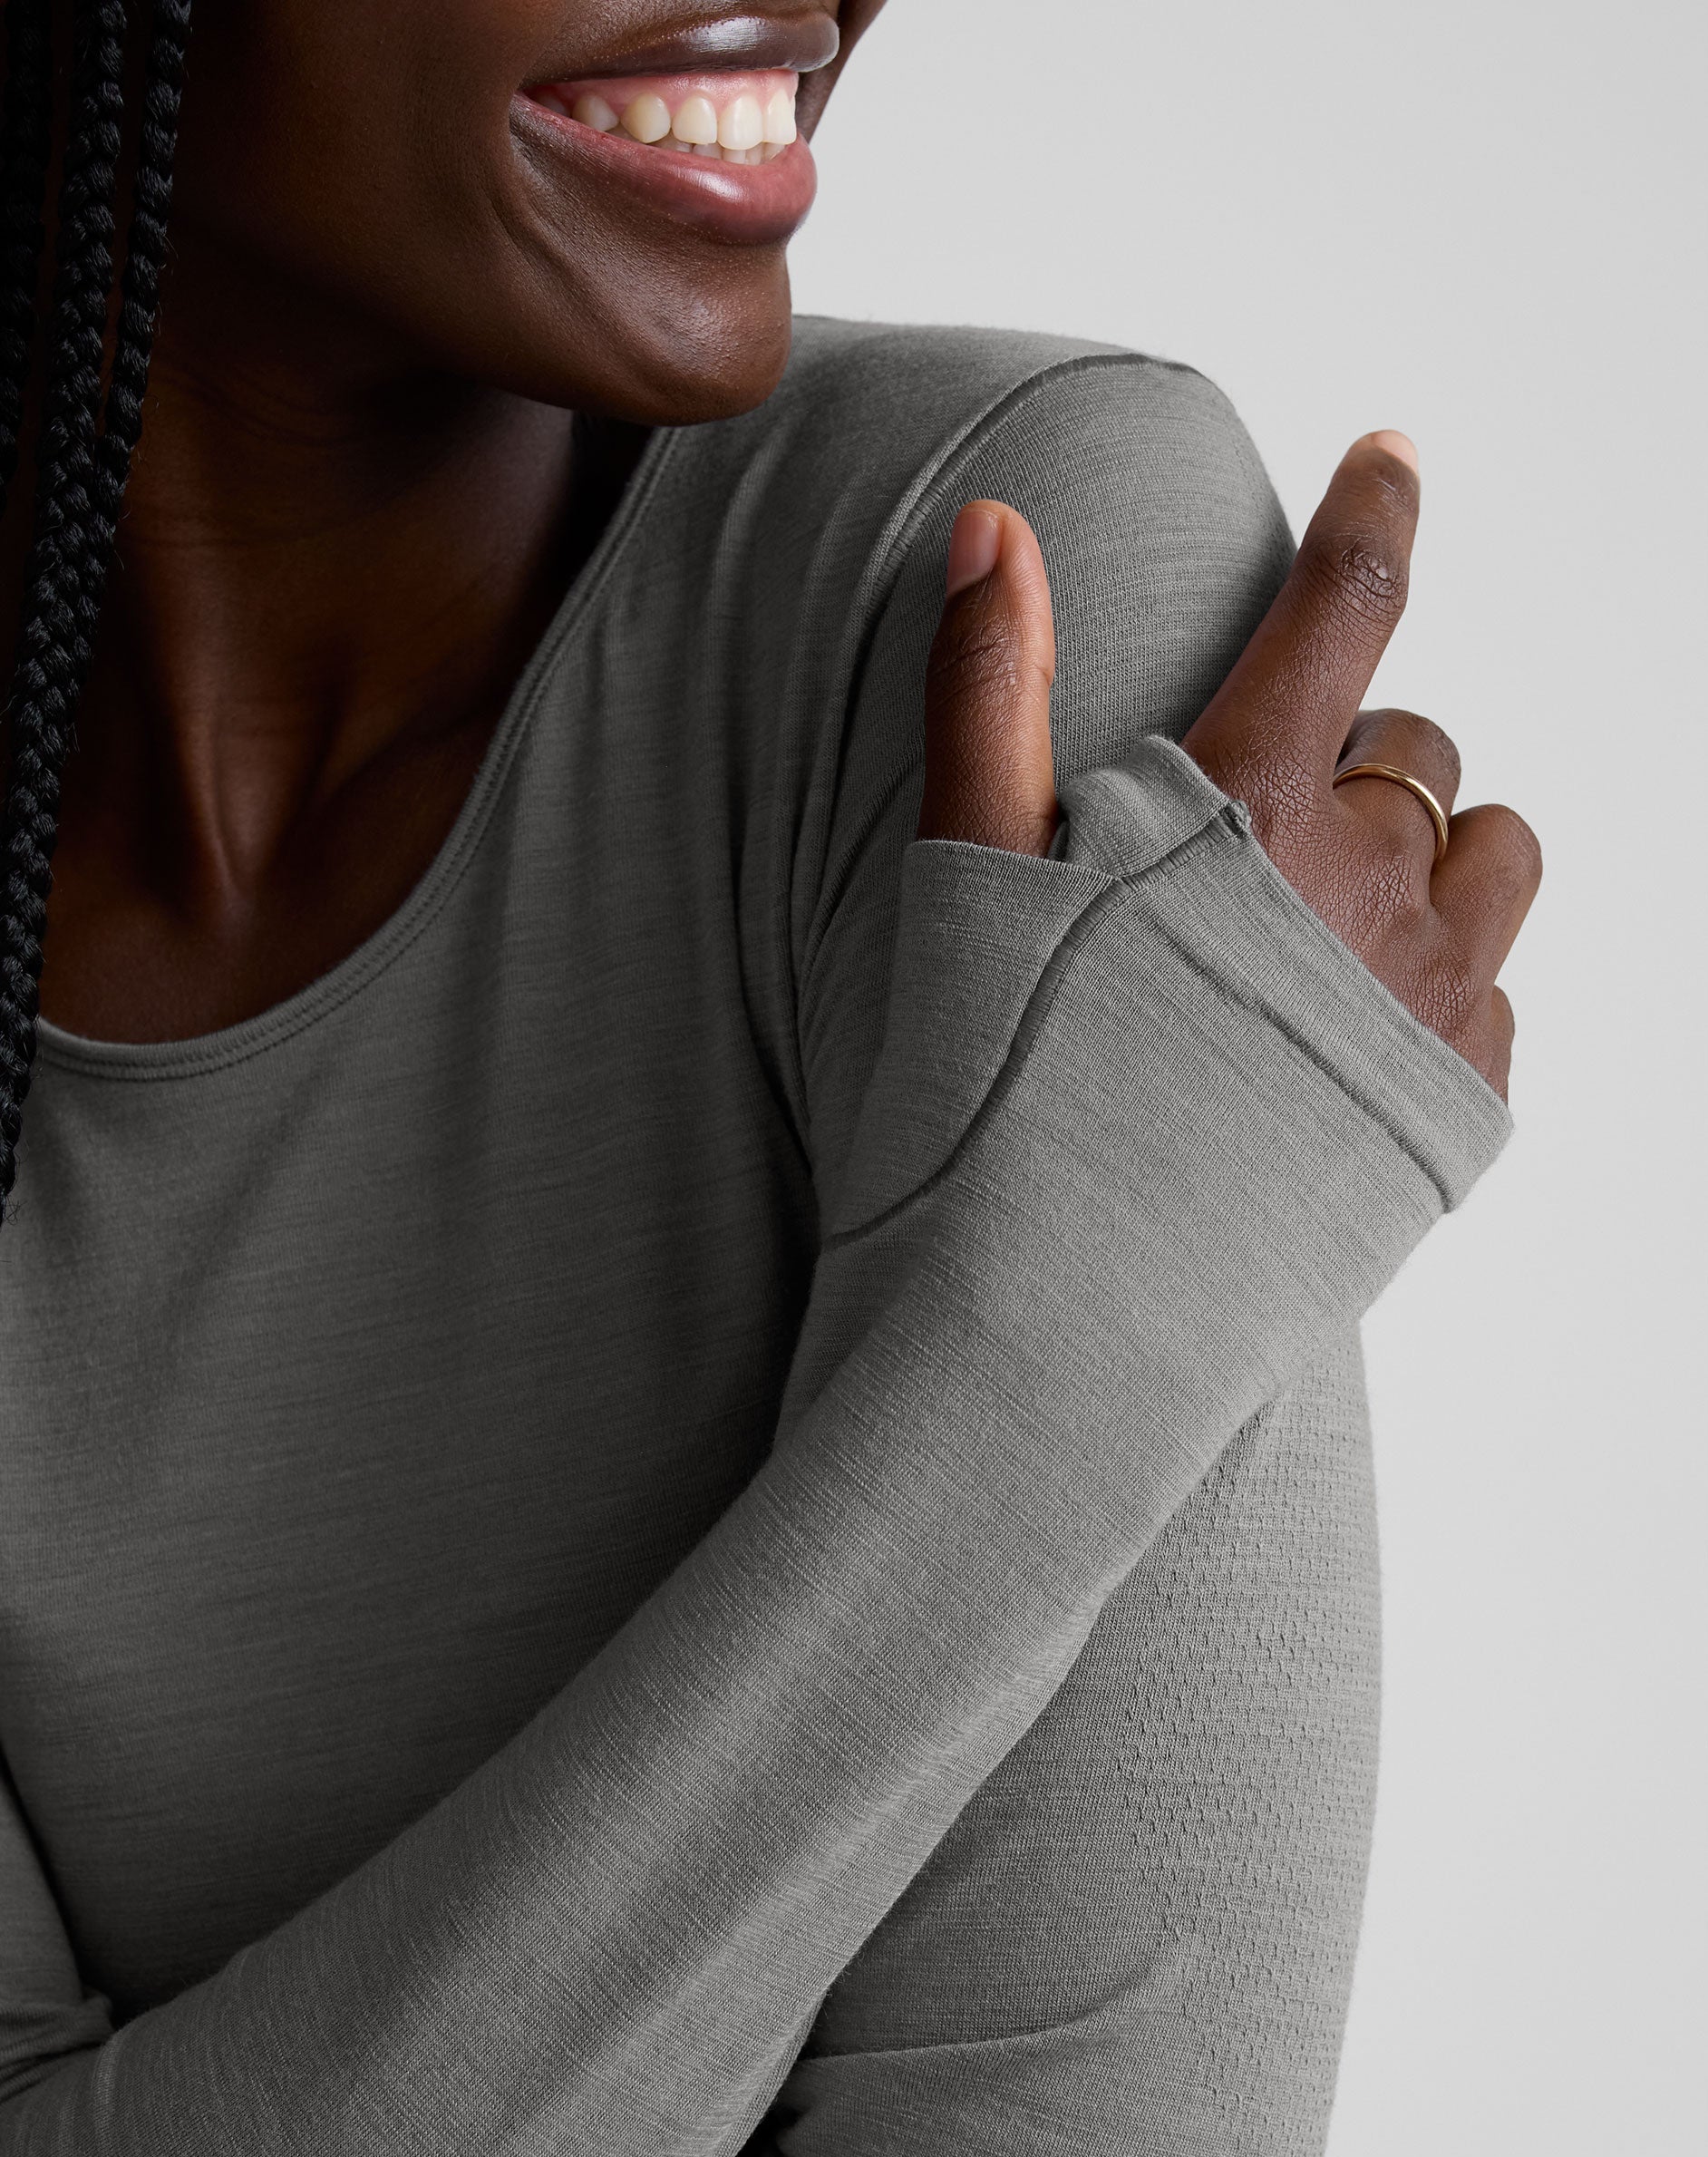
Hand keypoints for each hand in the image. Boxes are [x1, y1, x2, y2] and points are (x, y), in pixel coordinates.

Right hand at [916, 434, 1541, 1098]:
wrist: (1064, 1318)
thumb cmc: (997, 1097)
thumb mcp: (969, 878)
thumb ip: (989, 690)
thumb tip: (993, 525)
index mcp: (1248, 807)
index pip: (1346, 610)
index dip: (1372, 513)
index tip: (1393, 455)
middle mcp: (1367, 882)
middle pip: (1419, 750)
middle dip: (1355, 761)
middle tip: (1253, 849)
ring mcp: (1432, 993)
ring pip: (1494, 854)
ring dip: (1429, 856)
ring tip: (1328, 928)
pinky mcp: (1466, 1098)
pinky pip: (1499, 986)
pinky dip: (1441, 980)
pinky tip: (1342, 1040)